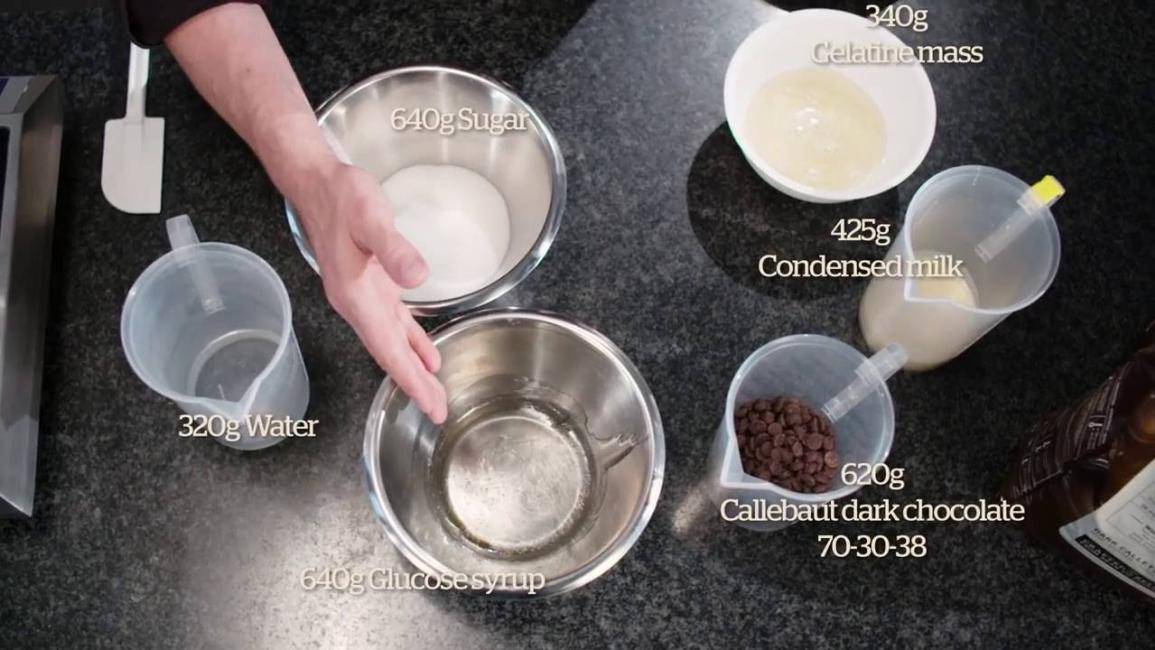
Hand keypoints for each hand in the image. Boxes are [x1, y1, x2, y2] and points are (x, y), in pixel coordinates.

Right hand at [293, 160, 447, 423]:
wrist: (316, 181)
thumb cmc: (341, 197)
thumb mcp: (371, 218)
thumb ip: (394, 249)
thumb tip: (417, 276)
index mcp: (357, 298)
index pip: (388, 349)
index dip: (410, 380)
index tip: (430, 405)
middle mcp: (357, 304)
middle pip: (390, 354)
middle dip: (414, 384)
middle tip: (437, 411)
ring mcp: (362, 295)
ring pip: (392, 341)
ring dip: (413, 366)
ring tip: (433, 390)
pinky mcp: (370, 283)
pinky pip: (393, 321)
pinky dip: (409, 339)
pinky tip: (423, 350)